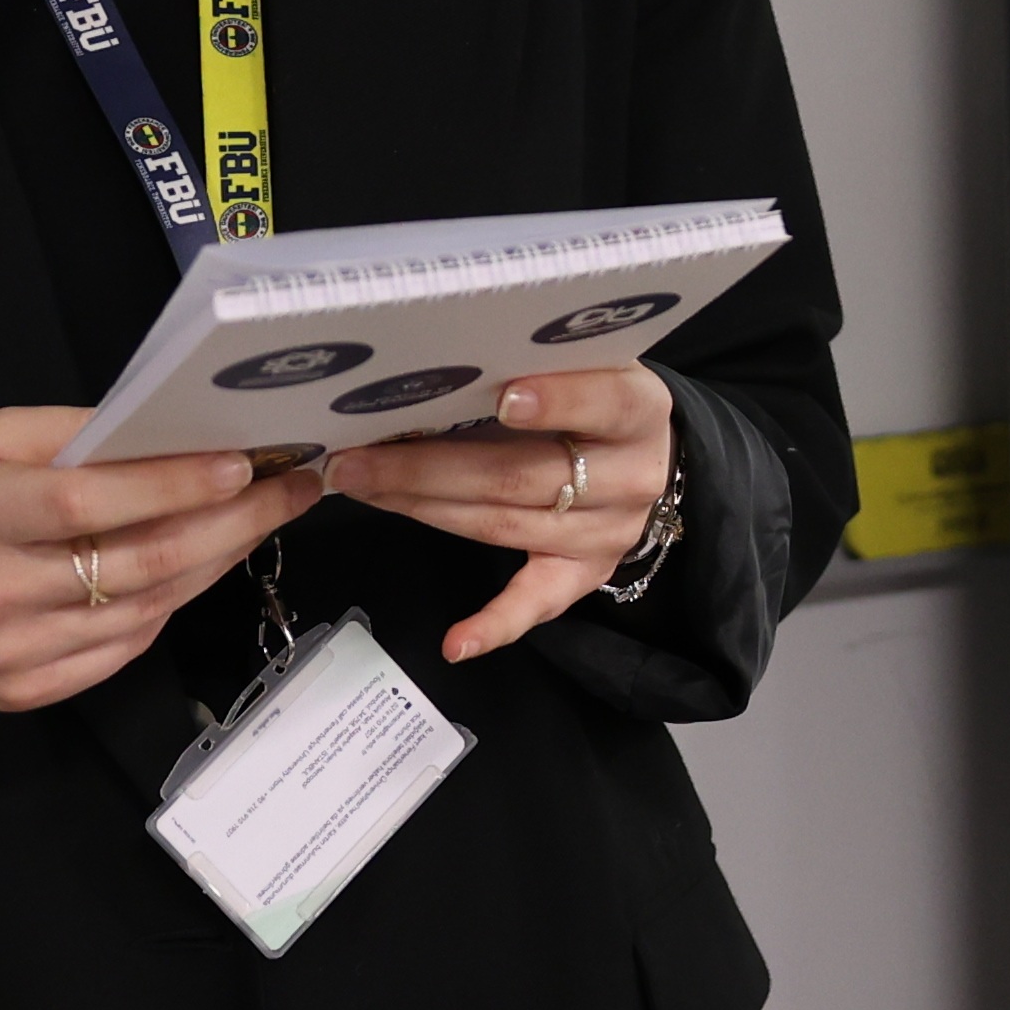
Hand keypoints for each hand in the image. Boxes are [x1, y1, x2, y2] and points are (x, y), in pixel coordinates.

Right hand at [0, 411, 309, 837]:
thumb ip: (62, 434)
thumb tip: (159, 426)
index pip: (90, 503)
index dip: (174, 485)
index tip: (244, 463)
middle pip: (139, 563)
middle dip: (233, 523)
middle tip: (295, 489)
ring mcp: (8, 653)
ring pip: (144, 610)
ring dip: (215, 563)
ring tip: (263, 520)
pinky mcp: (21, 692)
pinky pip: (121, 650)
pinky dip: (168, 607)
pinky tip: (198, 567)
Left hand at [316, 361, 672, 667]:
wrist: (650, 457)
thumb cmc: (598, 400)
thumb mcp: (591, 366)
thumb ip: (540, 366)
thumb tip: (438, 370)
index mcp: (639, 411)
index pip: (605, 403)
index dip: (558, 401)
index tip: (504, 398)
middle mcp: (630, 476)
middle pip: (522, 475)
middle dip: (429, 467)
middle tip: (358, 457)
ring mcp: (606, 532)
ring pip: (504, 525)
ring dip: (425, 510)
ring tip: (363, 492)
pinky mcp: (585, 573)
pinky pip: (537, 603)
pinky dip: (494, 625)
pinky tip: (456, 642)